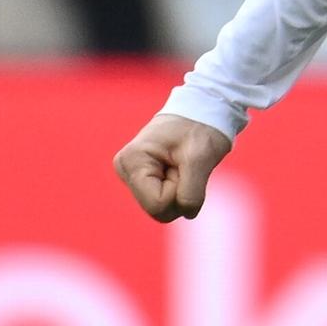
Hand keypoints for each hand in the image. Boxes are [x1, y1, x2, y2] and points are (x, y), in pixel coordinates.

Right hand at [112, 111, 228, 221]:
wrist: (200, 112)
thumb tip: (187, 213)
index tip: (183, 166)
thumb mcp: (201, 159)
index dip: (178, 192)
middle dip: (178, 193)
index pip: (157, 205)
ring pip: (161, 209)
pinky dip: (177, 189)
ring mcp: (131, 175)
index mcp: (132, 161)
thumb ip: (192, 191)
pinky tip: (177, 168)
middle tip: (184, 166)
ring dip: (179, 191)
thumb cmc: (200, 130)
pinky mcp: (140, 179)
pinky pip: (163, 202)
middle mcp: (125, 169)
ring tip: (181, 165)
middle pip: (157, 211)